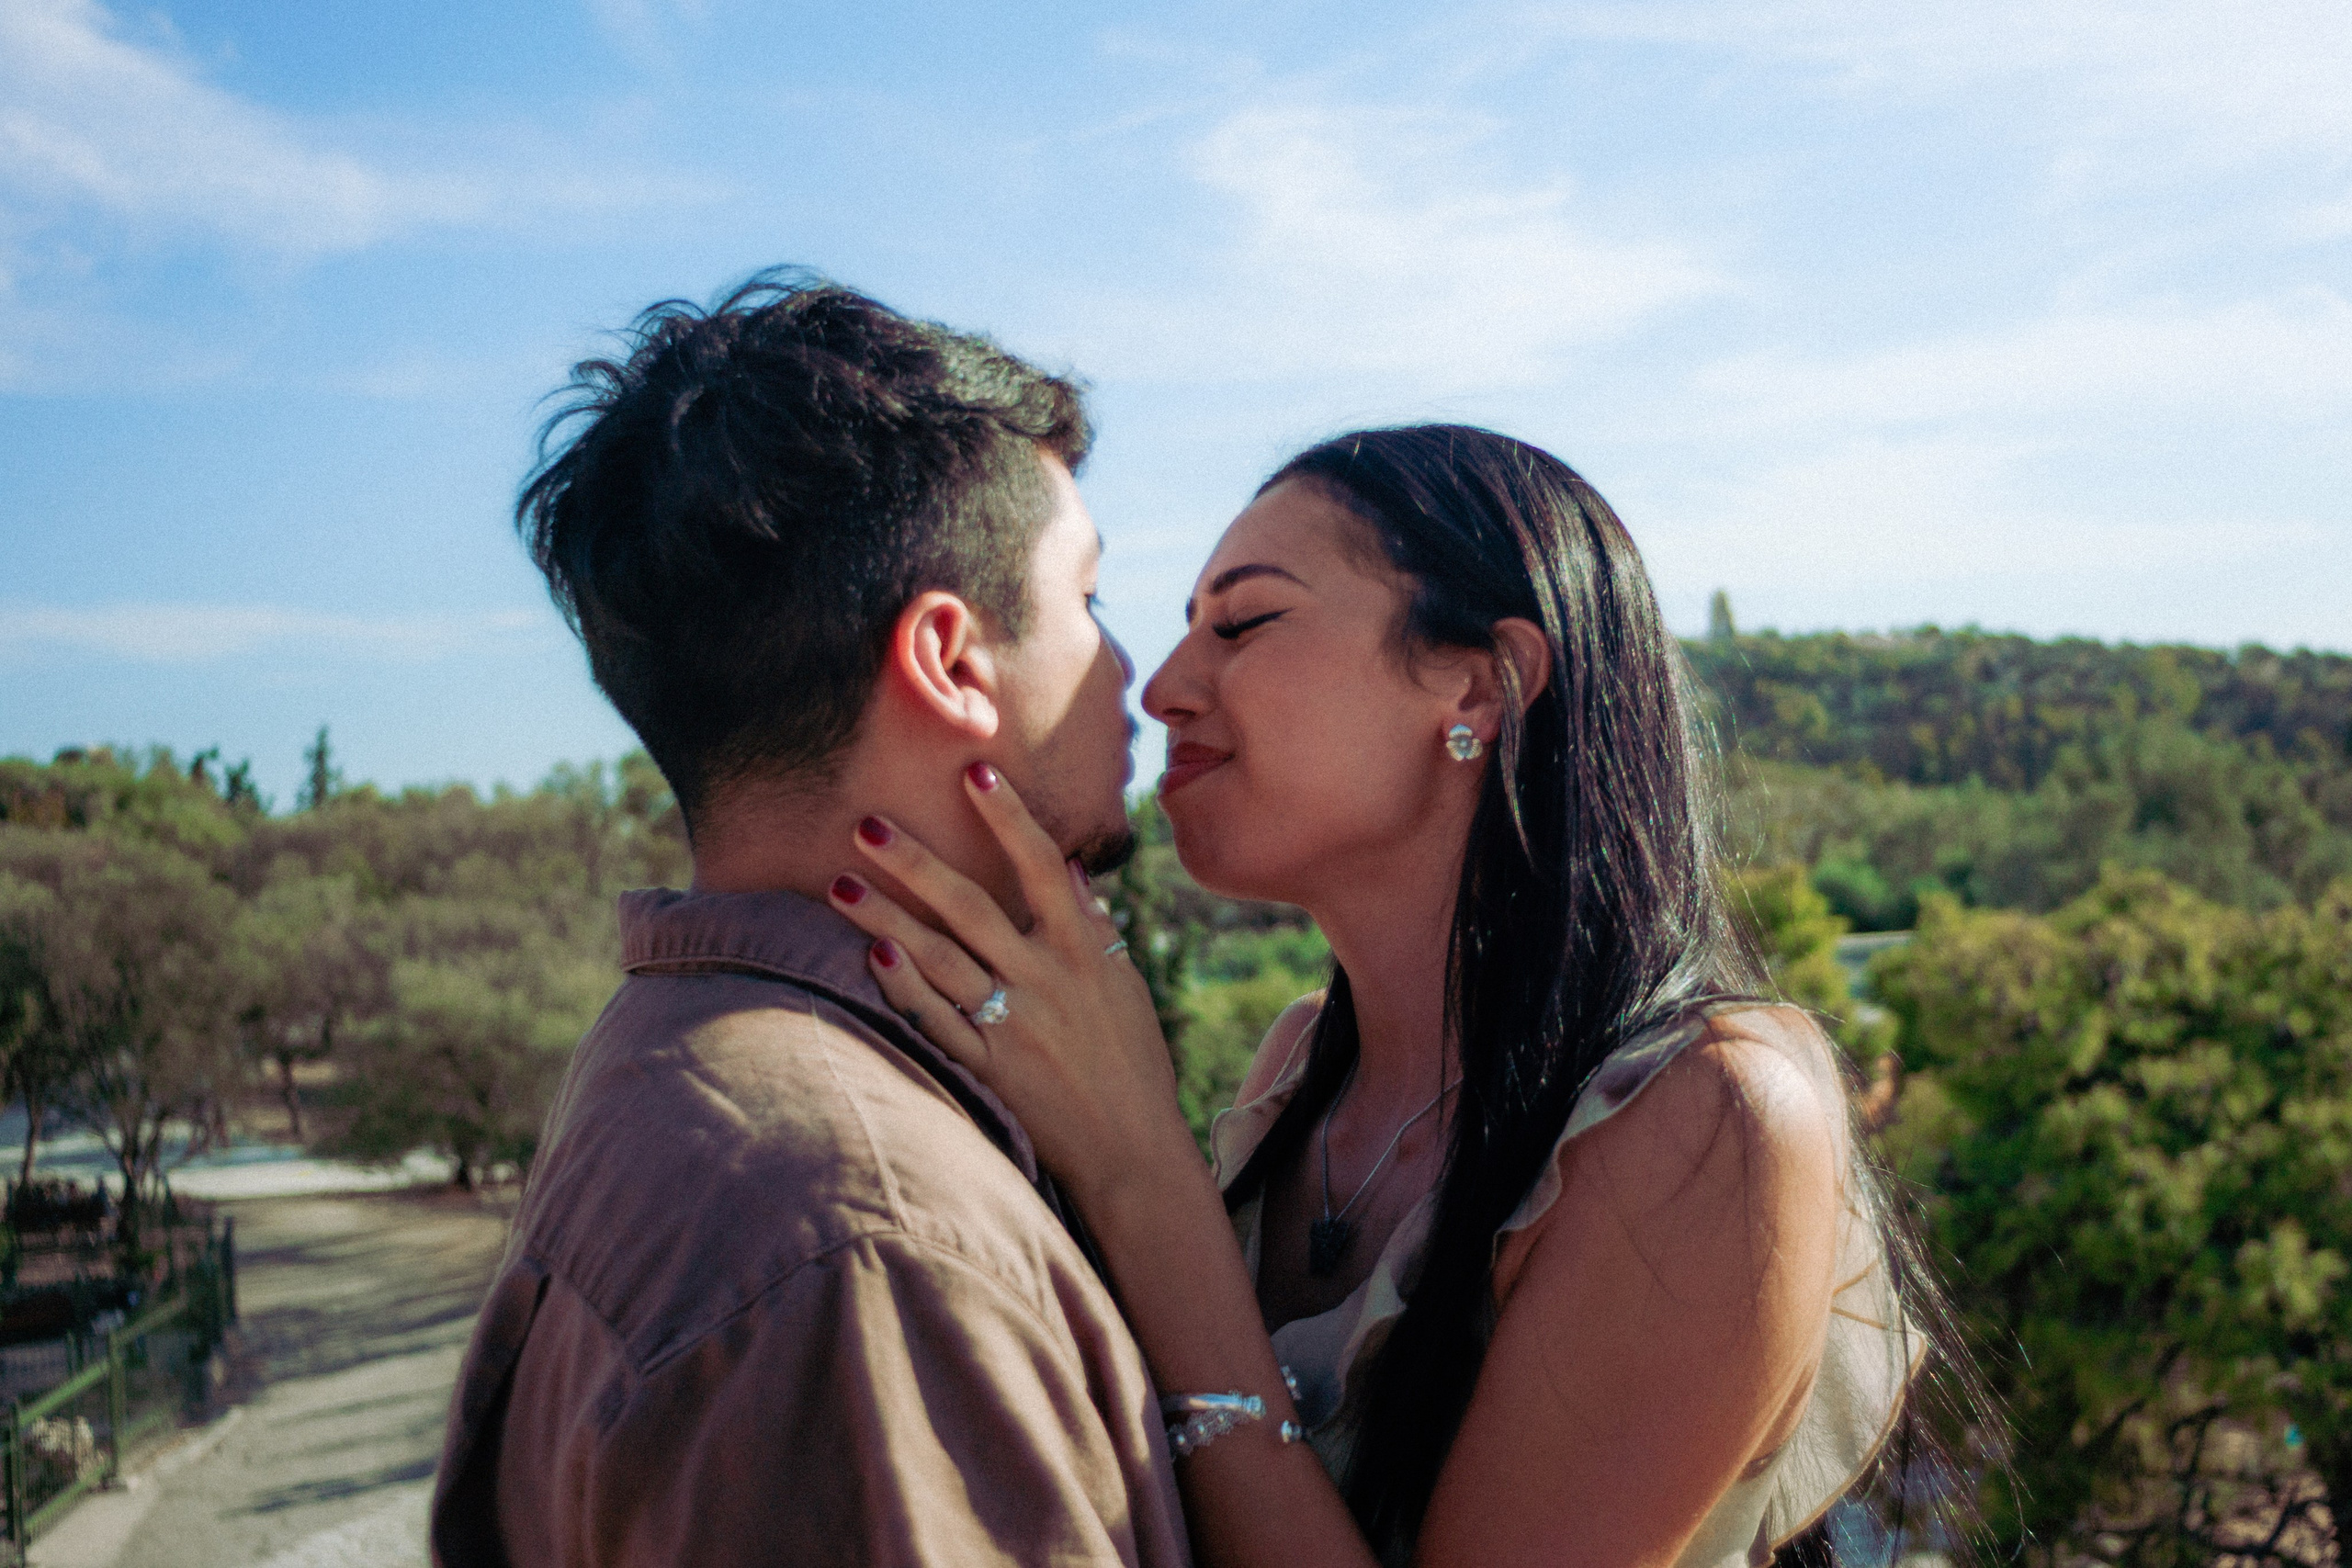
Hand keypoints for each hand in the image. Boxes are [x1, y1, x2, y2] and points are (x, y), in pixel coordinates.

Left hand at [826, 763, 1199, 1204]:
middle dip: (915, 862)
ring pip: (939, 960)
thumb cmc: (1131, 1061)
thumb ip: (1091, 924)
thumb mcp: (1123, 984)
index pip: (1043, 867)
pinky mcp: (988, 1070)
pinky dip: (903, 988)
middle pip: (971, 907)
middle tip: (865, 823)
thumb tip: (1067, 865)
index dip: (1009, 817)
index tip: (974, 770)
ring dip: (886, 918)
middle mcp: (1046, 981)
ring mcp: (1013, 1026)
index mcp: (1085, 951)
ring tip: (838, 883)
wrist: (1133, 1151)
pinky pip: (935, 1022)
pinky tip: (870, 953)